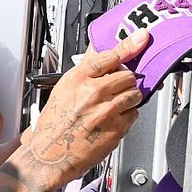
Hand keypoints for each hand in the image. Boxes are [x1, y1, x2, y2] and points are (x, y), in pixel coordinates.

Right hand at [25, 30, 149, 186]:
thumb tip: (101, 50)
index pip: (111, 55)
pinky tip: (112, 120)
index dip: (129, 46)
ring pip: (135, 94)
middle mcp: (93, 92)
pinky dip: (127, 116)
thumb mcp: (62, 89)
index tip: (141, 38)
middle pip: (129, 75)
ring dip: (128, 98)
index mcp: (78, 79)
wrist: (50, 154)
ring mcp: (107, 110)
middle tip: (115, 90)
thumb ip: (85, 69)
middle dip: (125, 82)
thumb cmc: (54, 124)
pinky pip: (134, 114)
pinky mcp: (118, 128)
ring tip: (112, 107)